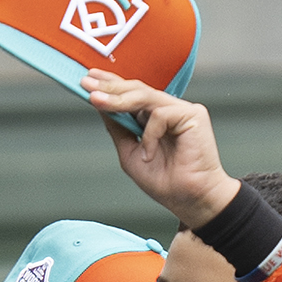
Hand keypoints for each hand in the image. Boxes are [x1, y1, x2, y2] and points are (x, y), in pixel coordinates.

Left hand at [86, 74, 236, 228]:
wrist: (190, 200)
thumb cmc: (166, 182)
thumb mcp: (130, 153)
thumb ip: (118, 128)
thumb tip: (99, 105)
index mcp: (155, 117)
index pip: (131, 94)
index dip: (110, 84)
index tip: (87, 80)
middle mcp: (169, 110)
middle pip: (137, 90)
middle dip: (109, 87)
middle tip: (87, 85)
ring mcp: (182, 111)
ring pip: (145, 96)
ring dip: (117, 99)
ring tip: (97, 101)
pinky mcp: (194, 115)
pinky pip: (161, 114)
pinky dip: (149, 134)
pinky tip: (148, 154)